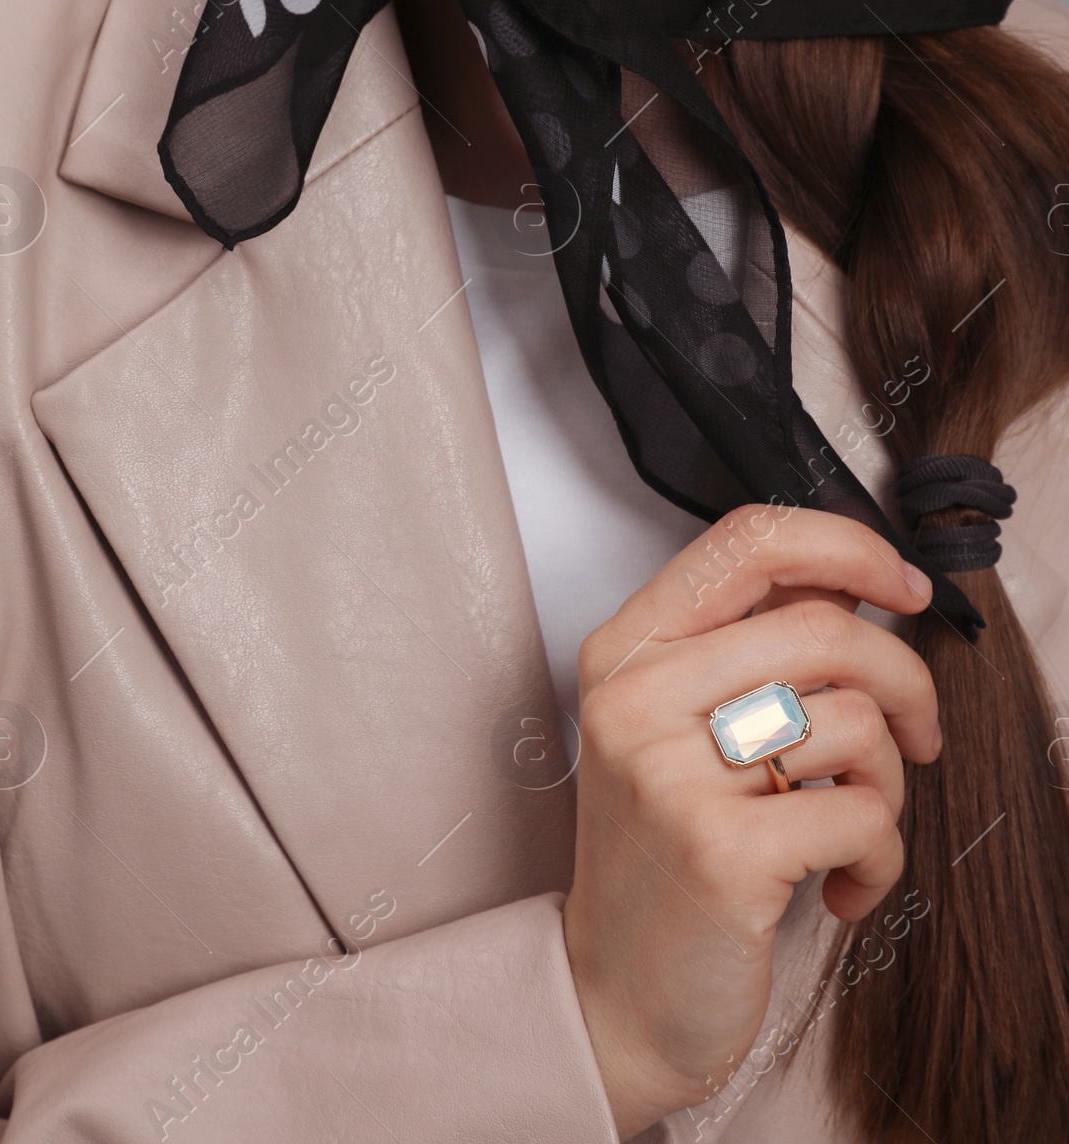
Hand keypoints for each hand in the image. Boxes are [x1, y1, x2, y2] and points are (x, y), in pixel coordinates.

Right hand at [559, 505, 939, 1136]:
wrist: (617, 995)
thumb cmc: (665, 856)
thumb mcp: (680, 727)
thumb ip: (749, 645)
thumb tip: (853, 578)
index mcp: (624, 649)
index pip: (746, 539)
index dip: (845, 546)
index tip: (901, 584)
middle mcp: (636, 698)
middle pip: (824, 628)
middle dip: (904, 681)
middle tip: (917, 733)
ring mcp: (671, 773)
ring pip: (854, 721)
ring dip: (887, 787)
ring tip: (853, 830)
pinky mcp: (722, 852)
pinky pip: (861, 814)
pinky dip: (879, 857)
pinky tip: (842, 886)